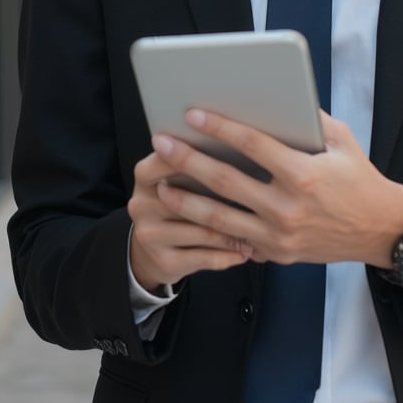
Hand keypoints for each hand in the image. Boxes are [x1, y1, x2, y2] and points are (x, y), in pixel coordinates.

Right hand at [128, 147, 253, 292]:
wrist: (151, 247)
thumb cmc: (179, 199)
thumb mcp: (177, 176)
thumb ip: (199, 160)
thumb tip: (241, 140)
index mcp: (145, 175)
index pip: (166, 159)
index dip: (196, 156)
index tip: (234, 153)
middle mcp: (141, 204)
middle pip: (188, 198)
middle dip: (227, 200)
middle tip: (260, 196)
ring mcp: (150, 236)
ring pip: (202, 232)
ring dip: (235, 232)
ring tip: (261, 229)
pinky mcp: (164, 262)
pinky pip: (205, 258)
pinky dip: (229, 254)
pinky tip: (247, 251)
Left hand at [151, 109, 402, 269]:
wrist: (378, 230)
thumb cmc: (359, 179)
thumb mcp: (342, 140)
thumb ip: (309, 119)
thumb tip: (278, 96)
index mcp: (304, 174)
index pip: (252, 145)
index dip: (220, 127)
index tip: (193, 114)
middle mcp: (288, 207)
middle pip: (225, 181)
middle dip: (189, 160)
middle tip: (162, 143)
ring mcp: (279, 235)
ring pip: (220, 218)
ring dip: (186, 200)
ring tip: (161, 185)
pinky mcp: (275, 254)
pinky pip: (234, 239)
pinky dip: (208, 228)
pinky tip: (187, 215)